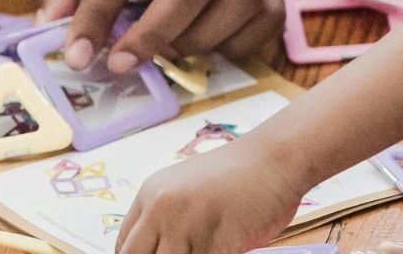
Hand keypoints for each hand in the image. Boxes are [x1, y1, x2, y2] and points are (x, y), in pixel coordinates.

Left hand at [36, 0, 283, 73]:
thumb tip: (54, 24)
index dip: (97, 15)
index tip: (76, 56)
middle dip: (156, 32)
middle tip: (122, 63)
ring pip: (240, 1)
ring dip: (198, 40)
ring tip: (164, 49)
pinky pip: (267, 18)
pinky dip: (235, 44)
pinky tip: (202, 43)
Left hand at [117, 137, 303, 253]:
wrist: (278, 158)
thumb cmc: (241, 176)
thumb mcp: (189, 189)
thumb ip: (167, 218)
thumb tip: (157, 249)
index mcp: (151, 195)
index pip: (124, 247)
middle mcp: (161, 209)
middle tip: (184, 253)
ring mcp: (185, 226)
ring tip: (206, 247)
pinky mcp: (212, 242)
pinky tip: (225, 247)